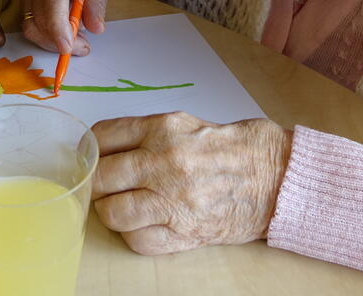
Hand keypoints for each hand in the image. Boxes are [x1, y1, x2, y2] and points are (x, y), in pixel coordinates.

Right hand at [21, 0, 109, 55]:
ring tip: (76, 43)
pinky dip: (46, 38)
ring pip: (32, 24)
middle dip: (61, 39)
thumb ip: (98, 3)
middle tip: (83, 47)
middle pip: (42, 14)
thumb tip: (96, 28)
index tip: (67, 45)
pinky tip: (63, 36)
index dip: (58, 24)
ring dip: (53, 42)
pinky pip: (29, 25)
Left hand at [91, 112, 291, 254]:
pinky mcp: (186, 232)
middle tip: (101, 184)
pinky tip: (141, 225)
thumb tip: (104, 146)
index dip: (88, 148)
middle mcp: (164, 162)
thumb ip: (146, 133)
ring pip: (113, 213)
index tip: (87, 155)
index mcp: (164, 129)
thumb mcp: (186, 123)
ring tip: (120, 206)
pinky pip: (139, 240)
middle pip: (102, 176)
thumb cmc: (232, 148)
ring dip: (110, 211)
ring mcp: (174, 200)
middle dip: (95, 182)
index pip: (103, 136)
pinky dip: (133, 235)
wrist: (275, 176)